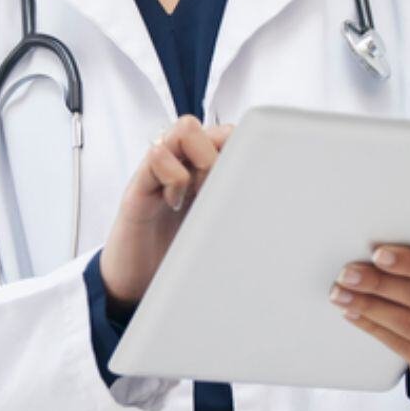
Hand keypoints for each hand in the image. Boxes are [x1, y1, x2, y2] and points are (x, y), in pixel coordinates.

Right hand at [100, 115, 232, 309]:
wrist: (134, 283)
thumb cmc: (176, 254)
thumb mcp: (215, 227)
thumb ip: (234, 206)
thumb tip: (275, 201)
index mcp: (205, 171)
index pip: (233, 135)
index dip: (243, 152)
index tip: (245, 184)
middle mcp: (183, 163)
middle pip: (214, 127)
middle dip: (225, 155)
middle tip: (220, 191)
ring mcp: (159, 170)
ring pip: (185, 128)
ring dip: (200, 160)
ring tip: (198, 193)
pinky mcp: (139, 185)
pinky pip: (157, 155)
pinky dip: (173, 177)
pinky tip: (174, 202)